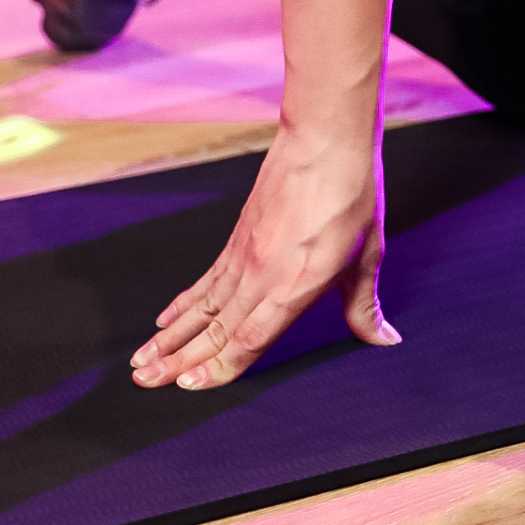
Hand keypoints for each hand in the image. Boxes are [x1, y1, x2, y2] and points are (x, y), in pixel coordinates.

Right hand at [130, 129, 396, 390]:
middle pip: (214, 328)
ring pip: (201, 306)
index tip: (188, 387)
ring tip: (140, 362)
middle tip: (143, 383)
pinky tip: (163, 319)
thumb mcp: (368, 253)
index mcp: (296, 285)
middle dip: (177, 360)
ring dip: (169, 336)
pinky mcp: (238, 237)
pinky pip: (205, 279)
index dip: (218, 367)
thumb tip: (384, 340)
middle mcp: (262, 275)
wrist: (325, 137)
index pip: (249, 338)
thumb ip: (364, 305)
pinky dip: (182, 302)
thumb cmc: (352, 193)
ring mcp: (245, 255)